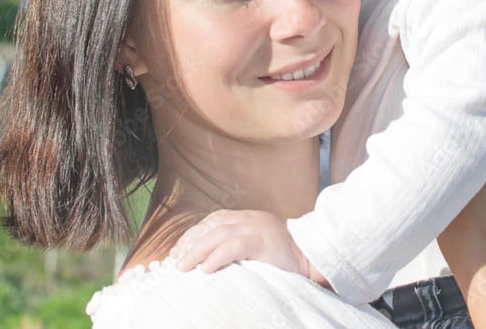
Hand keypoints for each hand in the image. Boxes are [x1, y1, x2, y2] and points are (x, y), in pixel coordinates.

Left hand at [169, 209, 326, 285]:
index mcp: (246, 218)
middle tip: (174, 260)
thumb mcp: (258, 243)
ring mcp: (254, 227)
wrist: (311, 254)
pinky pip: (233, 246)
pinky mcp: (260, 239)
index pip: (212, 221)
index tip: (178, 250)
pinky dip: (217, 256)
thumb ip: (238, 245)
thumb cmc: (284, 255)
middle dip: (189, 242)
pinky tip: (206, 268)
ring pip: (217, 234)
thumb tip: (209, 261)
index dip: (193, 234)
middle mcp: (248, 218)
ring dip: (196, 250)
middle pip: (210, 226)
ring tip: (182, 266)